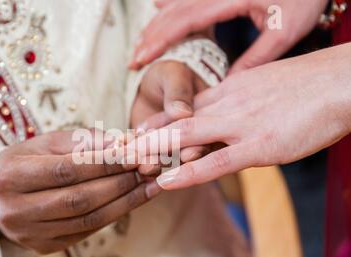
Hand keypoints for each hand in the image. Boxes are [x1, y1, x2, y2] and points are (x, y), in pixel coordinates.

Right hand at [0, 130, 160, 254]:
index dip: (104, 164)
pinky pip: (86, 230)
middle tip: (149, 169)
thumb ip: (84, 141)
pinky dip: (113, 214)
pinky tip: (132, 199)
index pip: (66, 170)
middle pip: (79, 198)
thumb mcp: (46, 143)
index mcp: (10, 177)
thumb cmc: (24, 162)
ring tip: (150, 185)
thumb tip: (125, 144)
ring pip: (87, 219)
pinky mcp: (44, 247)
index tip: (136, 154)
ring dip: (125, 202)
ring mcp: (30, 234)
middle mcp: (15, 210)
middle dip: (120, 183)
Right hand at [130, 0, 327, 72]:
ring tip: (141, 43)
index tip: (142, 57)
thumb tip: (230, 86)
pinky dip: (170, 4)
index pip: (185, 20)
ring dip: (157, 24)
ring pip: (178, 3)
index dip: (161, 40)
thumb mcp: (284, 32)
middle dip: (151, 36)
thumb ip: (255, 58)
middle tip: (133, 59)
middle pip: (175, 12)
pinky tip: (158, 6)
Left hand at [131, 43, 350, 189]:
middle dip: (141, 139)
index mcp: (227, 92)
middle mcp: (226, 105)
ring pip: (186, 138)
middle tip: (114, 152)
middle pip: (174, 122)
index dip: (152, 124)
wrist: (340, 82)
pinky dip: (189, 173)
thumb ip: (237, 103)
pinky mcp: (260, 145)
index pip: (180, 109)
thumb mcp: (262, 88)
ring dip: (154, 154)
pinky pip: (217, 161)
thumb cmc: (305, 88)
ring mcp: (241, 125)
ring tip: (127, 166)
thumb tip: (221, 118)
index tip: (130, 136)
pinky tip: (166, 184)